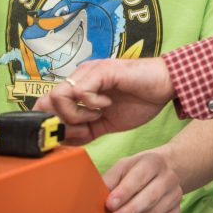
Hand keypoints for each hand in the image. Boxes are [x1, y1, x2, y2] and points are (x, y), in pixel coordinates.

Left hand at [33, 57, 174, 143]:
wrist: (166, 85)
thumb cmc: (141, 99)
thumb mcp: (107, 123)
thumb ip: (86, 131)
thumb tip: (65, 142)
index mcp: (79, 87)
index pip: (48, 104)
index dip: (52, 123)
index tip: (68, 137)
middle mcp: (80, 76)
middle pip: (47, 101)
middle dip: (60, 123)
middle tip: (82, 129)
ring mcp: (90, 71)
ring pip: (59, 96)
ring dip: (75, 114)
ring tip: (96, 116)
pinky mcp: (102, 70)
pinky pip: (81, 91)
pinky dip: (91, 105)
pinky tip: (106, 105)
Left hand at [102, 150, 182, 212]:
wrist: (163, 170)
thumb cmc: (139, 169)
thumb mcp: (123, 167)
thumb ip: (110, 179)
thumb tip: (96, 195)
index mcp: (153, 162)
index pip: (139, 177)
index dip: (124, 191)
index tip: (110, 203)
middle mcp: (168, 177)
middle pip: (150, 197)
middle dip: (130, 211)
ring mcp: (175, 194)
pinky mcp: (177, 209)